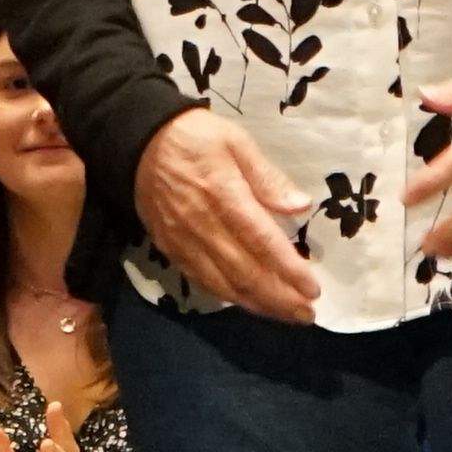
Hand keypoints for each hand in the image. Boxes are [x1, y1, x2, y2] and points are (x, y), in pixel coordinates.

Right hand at [129, 111, 325, 324]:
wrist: (139, 141)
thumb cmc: (195, 136)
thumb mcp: (236, 141)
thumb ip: (268, 177)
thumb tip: (301, 206)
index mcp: (223, 194)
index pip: (261, 241)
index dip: (288, 270)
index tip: (313, 289)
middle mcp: (202, 225)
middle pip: (245, 272)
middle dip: (279, 298)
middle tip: (307, 314)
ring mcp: (183, 241)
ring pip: (223, 284)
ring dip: (257, 304)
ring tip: (286, 314)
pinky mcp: (169, 248)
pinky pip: (200, 280)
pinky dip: (228, 296)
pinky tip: (248, 302)